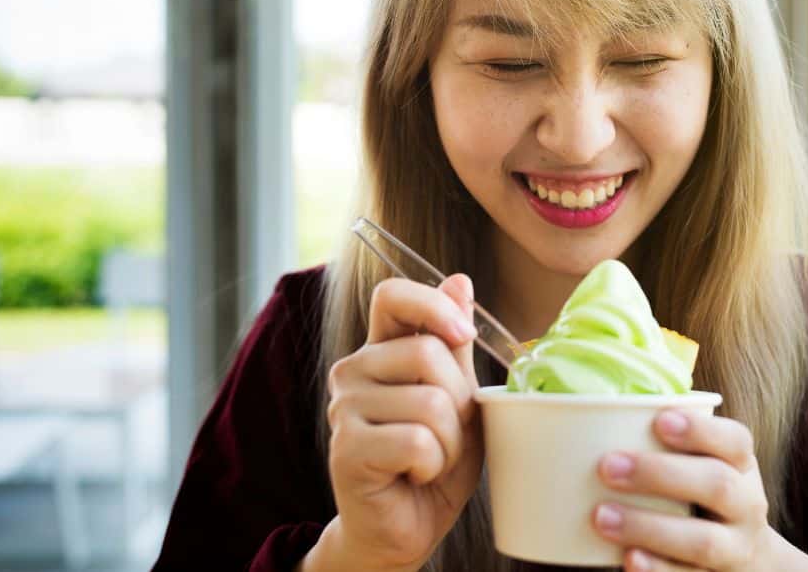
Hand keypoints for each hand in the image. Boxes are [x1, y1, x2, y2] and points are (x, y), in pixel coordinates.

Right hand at [305, 274, 483, 571]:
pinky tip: (414, 476)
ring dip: (450, 443)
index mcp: (381, 349)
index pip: (392, 294)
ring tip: (430, 460)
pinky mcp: (346, 448)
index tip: (463, 334)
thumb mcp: (458, 397)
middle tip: (445, 435)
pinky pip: (418, 442)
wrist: (406, 526)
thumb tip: (459, 281)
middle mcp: (354, 370)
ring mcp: (343, 408)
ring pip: (431, 403)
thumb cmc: (433, 460)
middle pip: (428, 353)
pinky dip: (433, 466)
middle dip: (459, 403)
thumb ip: (454, 344)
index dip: (433, 305)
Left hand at [591, 410, 807, 570]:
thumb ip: (660, 443)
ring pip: (702, 540)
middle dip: (660, 475)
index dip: (701, 429)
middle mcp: (746, 505)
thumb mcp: (700, 465)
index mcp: (740, 466)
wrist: (747, 561)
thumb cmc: (701, 496)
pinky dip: (658, 569)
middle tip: (607, 466)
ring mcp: (734, 549)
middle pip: (717, 485)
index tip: (659, 420)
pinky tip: (627, 558)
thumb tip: (582, 412)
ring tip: (601, 516)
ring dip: (649, 526)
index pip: (735, 441)